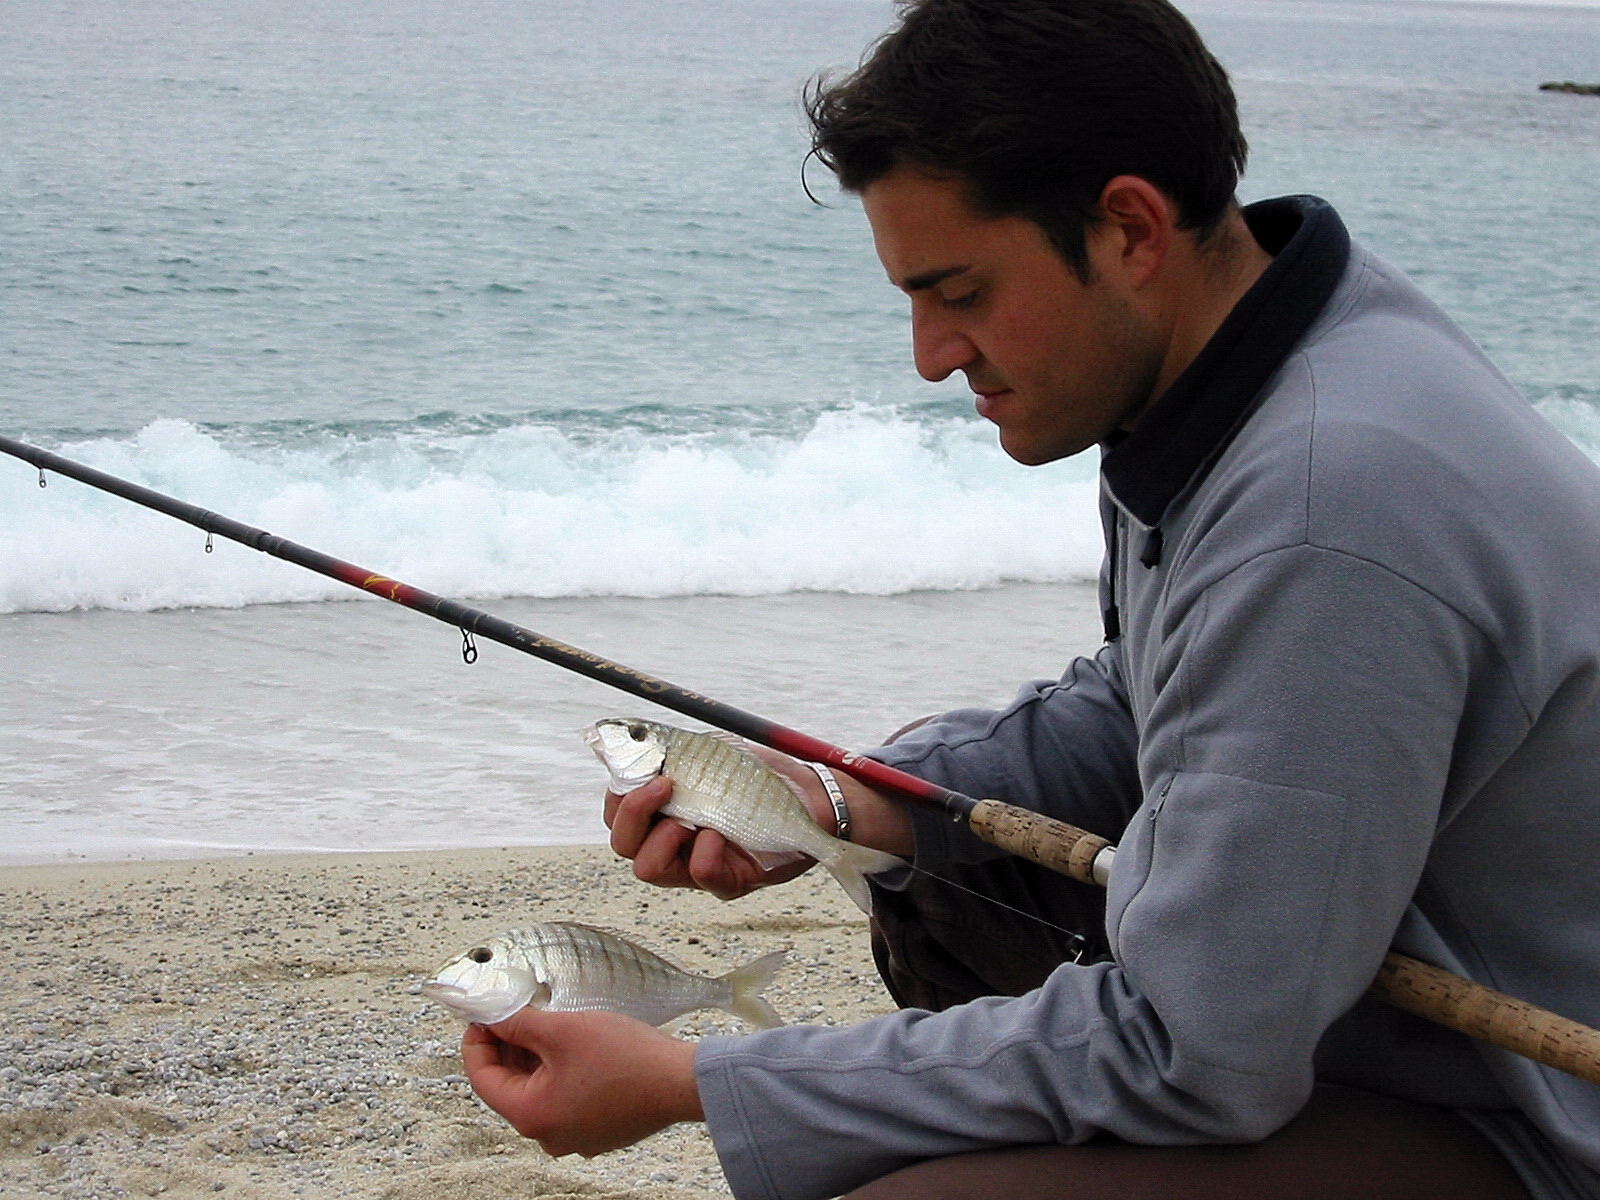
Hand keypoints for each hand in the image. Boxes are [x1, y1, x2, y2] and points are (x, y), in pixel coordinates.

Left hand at [461, 1008, 702, 1156]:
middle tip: (516, 1012)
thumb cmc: (628, 1059)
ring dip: (536, 1059)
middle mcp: (548, 1136)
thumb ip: (519, 1024)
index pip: (482, 1077)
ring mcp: (573, 1137)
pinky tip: (574, 1048)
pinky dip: (560, 1073)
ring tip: (547, 1024)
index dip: (477, 1041)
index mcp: (531, 1115)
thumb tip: (492, 1018)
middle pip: (511, 1086)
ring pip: (539, 1092)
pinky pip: (564, 1099)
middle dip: (510, 1047)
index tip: (482, 1016)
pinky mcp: (596, 1131)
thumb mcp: (563, 1030)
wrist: (681, 1082)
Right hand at [603, 771, 816, 900]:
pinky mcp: (729, 882)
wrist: (811, 795)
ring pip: (650, 869)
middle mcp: (674, 843)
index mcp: (663, 812)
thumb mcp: (712, 756)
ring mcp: (697, 866)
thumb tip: (628, 734)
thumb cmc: (760, 776)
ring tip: (692, 818)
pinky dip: (706, 851)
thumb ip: (671, 752)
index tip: (645, 770)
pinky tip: (723, 834)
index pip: (617, 814)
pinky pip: (702, 876)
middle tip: (663, 786)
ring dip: (663, 837)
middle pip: (624, 844)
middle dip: (633, 813)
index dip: (618, 796)